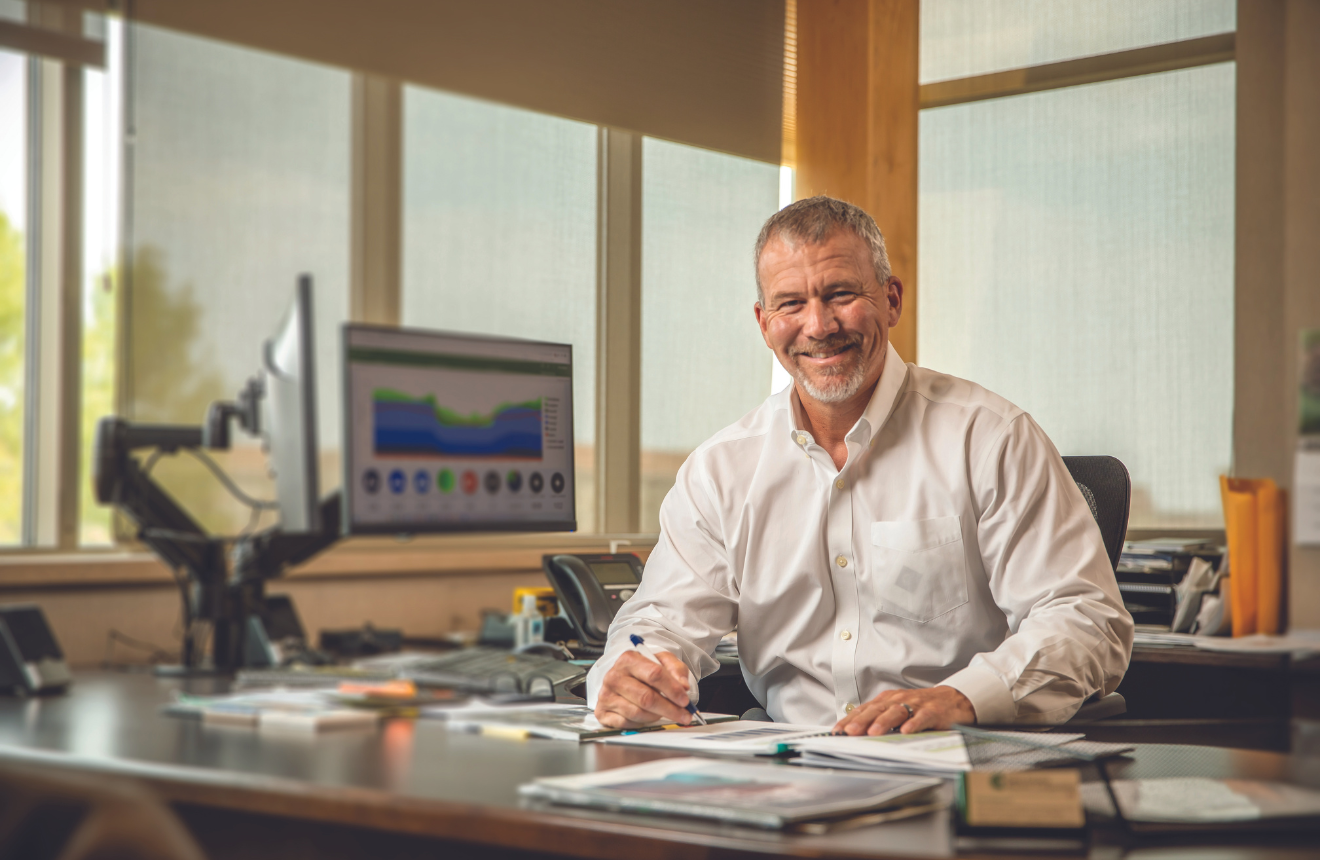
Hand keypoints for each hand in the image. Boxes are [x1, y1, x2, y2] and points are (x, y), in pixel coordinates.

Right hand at [594, 649, 693, 728]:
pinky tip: (647, 716)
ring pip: (638, 712)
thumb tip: (683, 687)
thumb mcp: (663, 661)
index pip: (654, 674)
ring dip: (656, 716)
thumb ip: (676, 670)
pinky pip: (627, 723)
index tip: (685, 700)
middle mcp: (614, 676)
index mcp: (628, 659)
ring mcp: (606, 695)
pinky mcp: (602, 712)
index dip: (672, 689)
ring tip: (664, 712)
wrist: (625, 677)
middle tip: (684, 715)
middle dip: (669, 709)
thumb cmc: (645, 670)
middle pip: (646, 697)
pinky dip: (641, 723)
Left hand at [832, 685, 975, 735]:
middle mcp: (899, 700)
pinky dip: (914, 724)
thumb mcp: (897, 710)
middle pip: (877, 710)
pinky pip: (922, 717)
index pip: (864, 710)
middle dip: (862, 721)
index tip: (837, 731)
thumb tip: (854, 733)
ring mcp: (916, 705)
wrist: (952, 699)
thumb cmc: (920, 707)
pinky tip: (906, 731)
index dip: (850, 720)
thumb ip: (879, 719)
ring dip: (884, 722)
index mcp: (887, 700)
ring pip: (897, 712)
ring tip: (873, 732)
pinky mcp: (933, 711)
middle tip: (850, 731)